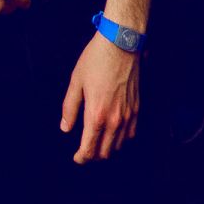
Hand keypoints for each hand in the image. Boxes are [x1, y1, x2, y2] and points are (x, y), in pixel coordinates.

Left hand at [60, 31, 139, 162]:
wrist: (122, 45)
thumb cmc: (96, 61)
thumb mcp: (75, 83)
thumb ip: (69, 109)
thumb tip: (66, 127)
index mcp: (96, 114)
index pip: (89, 148)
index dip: (82, 157)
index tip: (77, 158)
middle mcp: (115, 118)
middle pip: (106, 151)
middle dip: (94, 156)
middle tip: (85, 153)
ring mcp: (128, 114)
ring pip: (119, 144)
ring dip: (108, 148)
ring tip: (98, 145)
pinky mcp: (137, 107)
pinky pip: (131, 132)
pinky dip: (122, 138)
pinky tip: (114, 134)